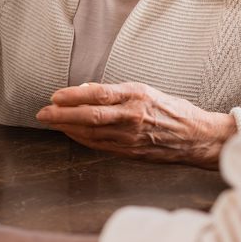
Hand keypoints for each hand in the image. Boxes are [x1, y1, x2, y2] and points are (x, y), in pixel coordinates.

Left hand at [36, 82, 236, 168]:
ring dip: (67, 128)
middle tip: (43, 113)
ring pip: (92, 133)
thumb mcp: (144, 90)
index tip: (55, 96)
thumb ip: (114, 92)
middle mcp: (133, 116)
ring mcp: (131, 136)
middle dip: (62, 115)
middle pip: (91, 116)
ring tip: (51, 122)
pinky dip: (81, 139)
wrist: (197, 137)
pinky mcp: (131, 152)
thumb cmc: (170, 110)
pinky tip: (70, 134)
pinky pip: (100, 145)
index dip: (73, 96)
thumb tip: (85, 90)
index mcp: (136, 96)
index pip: (98, 94)